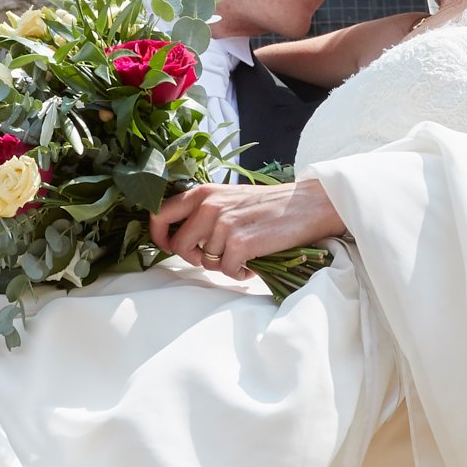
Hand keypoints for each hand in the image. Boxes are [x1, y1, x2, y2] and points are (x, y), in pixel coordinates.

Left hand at [150, 179, 345, 280]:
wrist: (308, 204)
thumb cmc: (269, 205)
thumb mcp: (230, 198)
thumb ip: (205, 210)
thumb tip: (181, 235)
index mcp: (203, 192)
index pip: (160, 213)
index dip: (158, 235)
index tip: (167, 246)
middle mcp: (209, 206)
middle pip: (178, 245)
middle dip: (194, 258)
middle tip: (214, 257)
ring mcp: (224, 224)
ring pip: (206, 261)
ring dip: (223, 265)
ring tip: (243, 255)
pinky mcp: (240, 243)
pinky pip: (226, 271)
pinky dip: (239, 273)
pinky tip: (251, 264)